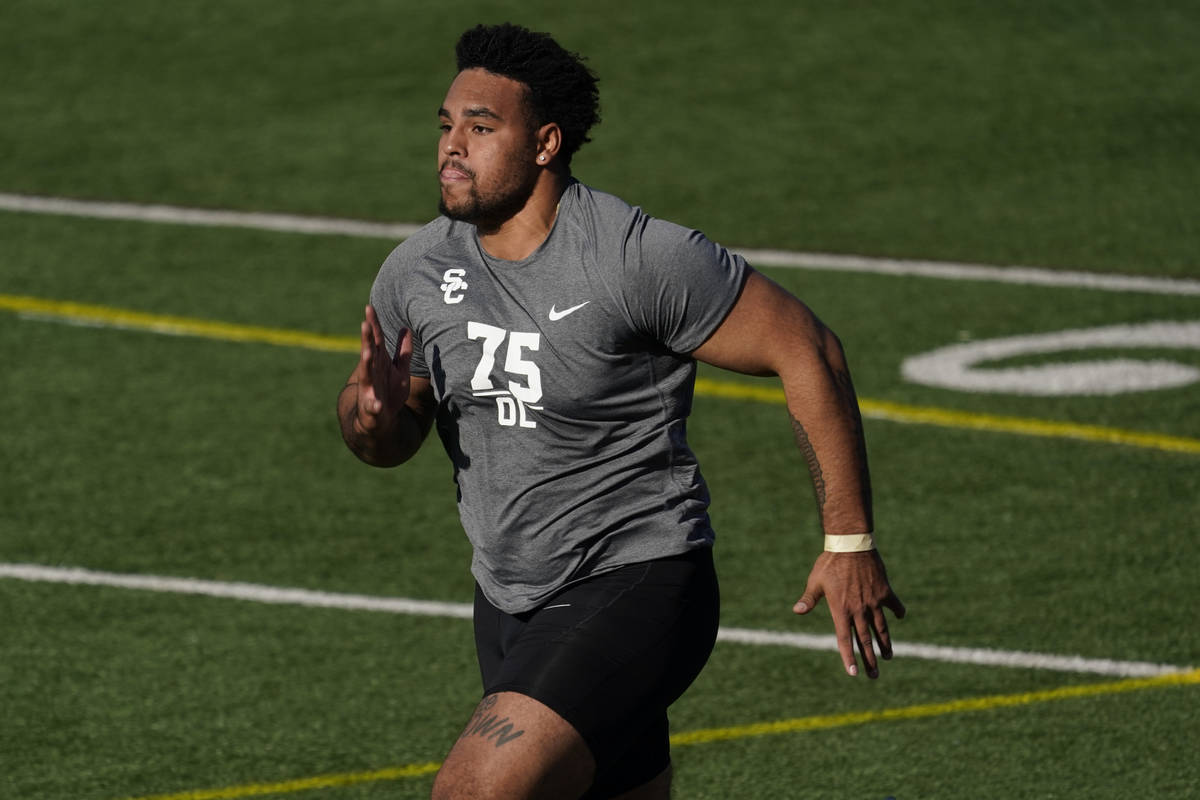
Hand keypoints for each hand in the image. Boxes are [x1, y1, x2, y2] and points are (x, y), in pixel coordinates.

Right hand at [353, 304, 412, 435]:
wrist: (380, 421)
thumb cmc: (389, 392)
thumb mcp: (400, 370)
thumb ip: (403, 351)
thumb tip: (406, 328)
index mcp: (379, 362)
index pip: (376, 340)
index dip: (373, 324)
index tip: (369, 308)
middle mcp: (372, 373)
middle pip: (369, 353)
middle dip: (367, 339)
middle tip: (365, 323)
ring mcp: (370, 390)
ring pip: (367, 375)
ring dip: (366, 363)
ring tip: (366, 352)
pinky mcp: (372, 408)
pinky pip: (373, 406)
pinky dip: (374, 405)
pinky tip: (377, 404)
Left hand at [794, 550, 905, 678]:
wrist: (851, 544)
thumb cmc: (830, 563)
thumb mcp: (816, 581)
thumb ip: (809, 599)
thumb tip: (797, 611)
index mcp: (840, 610)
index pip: (845, 639)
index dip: (849, 657)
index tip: (853, 672)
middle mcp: (858, 609)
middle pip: (866, 640)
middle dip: (870, 660)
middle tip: (874, 676)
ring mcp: (873, 601)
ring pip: (881, 628)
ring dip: (885, 644)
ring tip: (888, 657)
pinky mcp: (885, 591)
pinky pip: (894, 606)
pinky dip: (898, 612)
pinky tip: (900, 617)